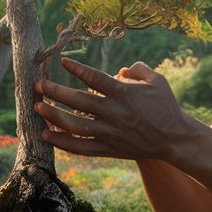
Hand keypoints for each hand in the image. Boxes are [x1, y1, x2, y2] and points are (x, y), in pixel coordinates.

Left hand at [34, 57, 192, 161]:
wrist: (175, 139)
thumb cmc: (166, 106)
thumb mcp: (157, 80)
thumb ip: (137, 70)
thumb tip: (119, 70)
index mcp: (125, 93)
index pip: (95, 78)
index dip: (77, 69)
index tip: (61, 62)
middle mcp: (115, 113)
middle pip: (78, 101)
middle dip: (55, 92)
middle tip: (38, 85)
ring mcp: (110, 133)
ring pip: (75, 125)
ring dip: (53, 116)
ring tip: (37, 108)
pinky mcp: (108, 149)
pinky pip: (81, 147)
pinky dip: (62, 142)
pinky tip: (46, 135)